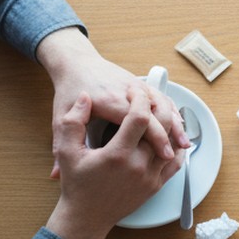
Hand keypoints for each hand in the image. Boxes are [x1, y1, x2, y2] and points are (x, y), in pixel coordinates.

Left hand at [36, 28, 188, 175]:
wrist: (76, 62)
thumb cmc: (69, 90)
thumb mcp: (60, 117)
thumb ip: (61, 146)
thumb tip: (55, 175)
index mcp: (109, 100)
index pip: (139, 120)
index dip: (154, 138)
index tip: (161, 155)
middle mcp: (127, 90)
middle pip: (156, 112)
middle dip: (168, 134)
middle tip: (173, 156)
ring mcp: (136, 85)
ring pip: (163, 104)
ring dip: (175, 124)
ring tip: (183, 144)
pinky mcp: (141, 84)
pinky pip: (162, 98)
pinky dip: (172, 112)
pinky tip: (178, 126)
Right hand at [45, 89, 182, 238]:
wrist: (86, 217)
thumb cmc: (76, 184)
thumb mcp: (66, 151)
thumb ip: (73, 122)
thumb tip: (84, 97)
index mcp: (117, 155)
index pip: (140, 118)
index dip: (140, 99)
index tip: (135, 90)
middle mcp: (138, 166)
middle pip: (161, 128)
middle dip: (158, 107)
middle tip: (150, 97)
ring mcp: (150, 178)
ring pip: (172, 143)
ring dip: (169, 124)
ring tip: (159, 112)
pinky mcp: (156, 186)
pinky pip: (175, 162)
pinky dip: (176, 146)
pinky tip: (169, 135)